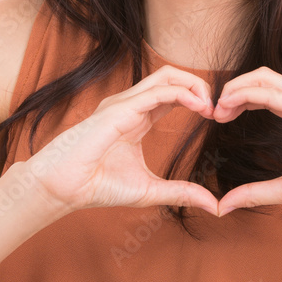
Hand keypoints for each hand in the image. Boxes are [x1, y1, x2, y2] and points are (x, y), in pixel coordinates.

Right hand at [24, 65, 219, 216]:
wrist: (64, 189)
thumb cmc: (97, 186)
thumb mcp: (150, 191)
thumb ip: (181, 193)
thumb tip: (214, 205)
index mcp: (137, 117)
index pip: (172, 93)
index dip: (197, 98)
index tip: (215, 117)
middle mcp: (130, 104)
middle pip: (172, 76)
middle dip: (200, 85)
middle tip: (217, 109)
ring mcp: (123, 103)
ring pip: (166, 76)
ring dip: (194, 85)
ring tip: (210, 107)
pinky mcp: (119, 109)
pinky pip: (157, 92)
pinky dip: (182, 94)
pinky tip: (199, 107)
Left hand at [211, 66, 281, 216]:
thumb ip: (255, 193)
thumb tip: (224, 205)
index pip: (267, 91)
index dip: (240, 98)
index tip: (220, 116)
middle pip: (264, 77)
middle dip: (234, 88)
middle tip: (214, 111)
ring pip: (265, 78)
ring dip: (236, 88)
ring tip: (218, 108)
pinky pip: (272, 94)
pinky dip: (247, 95)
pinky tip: (230, 106)